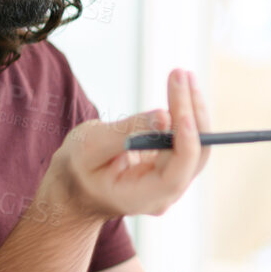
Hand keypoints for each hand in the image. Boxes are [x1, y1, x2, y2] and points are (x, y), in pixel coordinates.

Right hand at [38, 69, 212, 222]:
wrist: (74, 187)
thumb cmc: (76, 169)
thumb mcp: (90, 146)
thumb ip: (127, 132)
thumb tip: (164, 116)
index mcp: (144, 197)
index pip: (178, 171)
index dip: (185, 140)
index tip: (180, 107)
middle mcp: (166, 192)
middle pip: (194, 153)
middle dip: (191, 111)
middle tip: (180, 75)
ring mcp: (171, 178)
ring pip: (196, 143)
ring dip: (192, 108)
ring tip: (183, 76)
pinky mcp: (171, 163)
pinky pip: (187, 137)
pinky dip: (184, 112)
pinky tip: (180, 89)